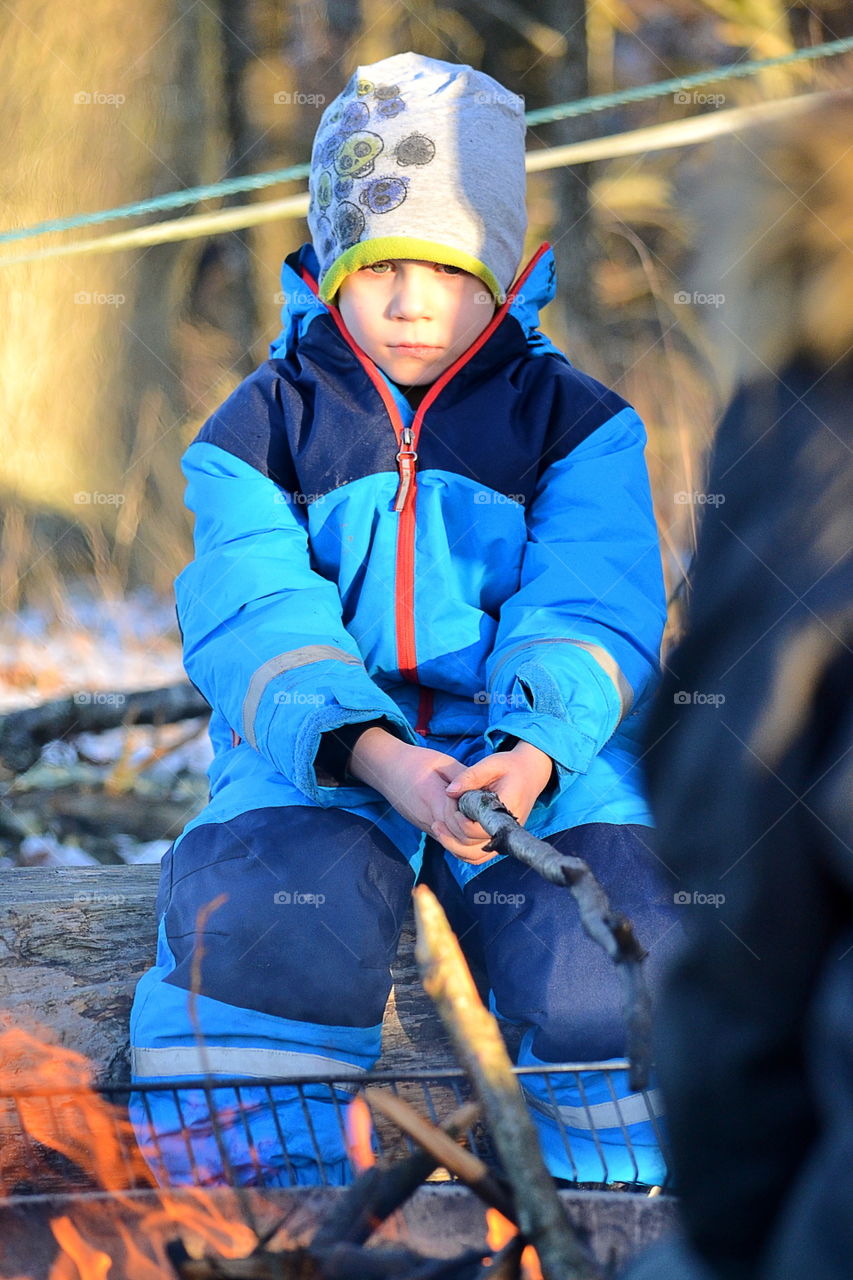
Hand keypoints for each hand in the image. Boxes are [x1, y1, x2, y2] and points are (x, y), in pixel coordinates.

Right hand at [348, 728, 499, 860]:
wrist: (386, 769)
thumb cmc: (414, 761)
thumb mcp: (441, 761)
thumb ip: (463, 777)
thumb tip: (483, 790)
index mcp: (434, 800)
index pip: (461, 821)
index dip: (477, 817)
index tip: (486, 804)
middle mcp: (431, 820)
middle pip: (462, 841)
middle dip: (481, 832)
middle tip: (490, 814)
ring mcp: (429, 828)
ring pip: (458, 850)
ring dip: (476, 842)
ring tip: (485, 823)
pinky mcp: (429, 831)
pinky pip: (452, 846)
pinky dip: (467, 844)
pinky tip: (476, 828)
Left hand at [439, 740, 555, 863]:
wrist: (530, 774)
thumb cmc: (509, 767)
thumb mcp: (491, 764)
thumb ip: (469, 777)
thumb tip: (449, 792)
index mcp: (508, 809)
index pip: (479, 828)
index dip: (459, 820)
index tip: (450, 804)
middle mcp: (508, 829)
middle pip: (474, 847)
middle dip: (452, 834)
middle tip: (438, 820)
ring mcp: (505, 837)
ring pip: (475, 856)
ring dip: (453, 846)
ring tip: (438, 828)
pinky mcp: (500, 840)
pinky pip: (479, 855)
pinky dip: (462, 851)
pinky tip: (449, 836)